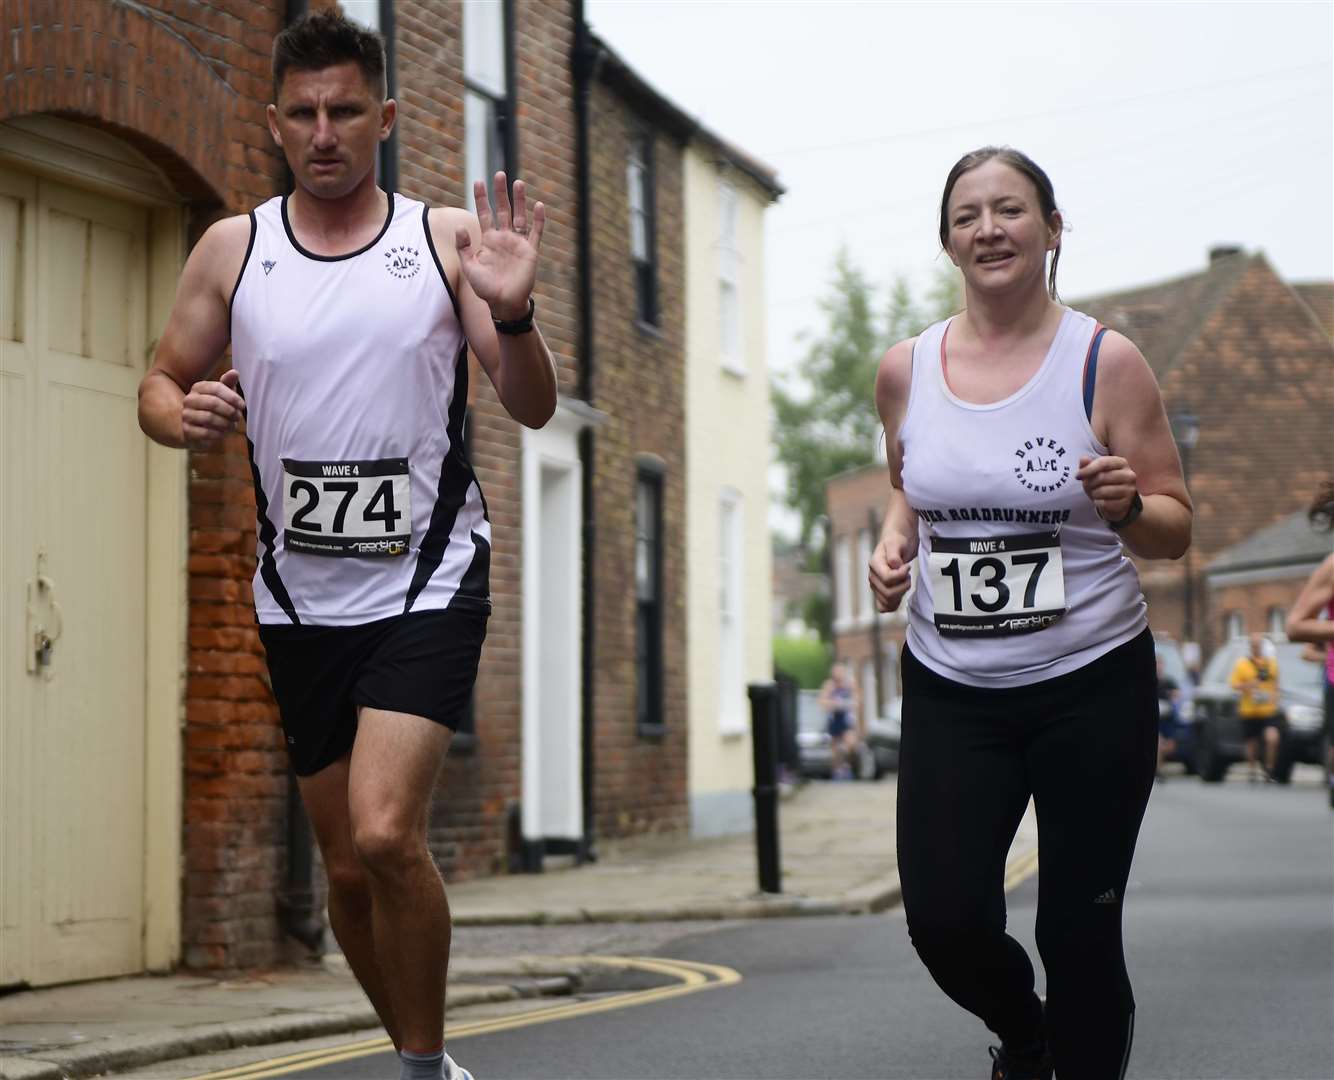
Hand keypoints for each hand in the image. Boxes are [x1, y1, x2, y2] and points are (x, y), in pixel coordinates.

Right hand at [182, 369, 244, 448]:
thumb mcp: (223, 394)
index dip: (232, 397)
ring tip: (232, 426)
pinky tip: (223, 433)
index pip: (216, 388)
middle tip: (238, 417)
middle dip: (230, 411)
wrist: (199, 428)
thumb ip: (229, 383)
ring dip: (226, 423)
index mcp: (198, 388)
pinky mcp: (187, 431)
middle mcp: (189, 400)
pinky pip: (205, 432)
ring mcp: (186, 415)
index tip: (242, 405)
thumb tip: (235, 372)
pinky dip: (218, 434)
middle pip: (213, 403)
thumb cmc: (215, 408)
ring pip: (209, 418)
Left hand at [457, 171, 544, 320]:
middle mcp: (503, 238)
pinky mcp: (530, 251)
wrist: (504, 303)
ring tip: (518, 183)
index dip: (481, 198)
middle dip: (500, 192)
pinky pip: (535, 232)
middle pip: (503, 209)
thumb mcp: (469, 267)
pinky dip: (538, 220)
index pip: (484, 213)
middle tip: (499, 174)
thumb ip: (464, 248)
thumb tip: (460, 227)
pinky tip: (538, 205)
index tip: (478, 182)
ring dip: (519, 200)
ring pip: (519, 216)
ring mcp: (518, 243)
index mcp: (488, 240)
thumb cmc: (485, 288)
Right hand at [869, 532, 915, 612]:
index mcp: (874, 564)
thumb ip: (894, 554)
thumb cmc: (897, 541)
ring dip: (900, 593)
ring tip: (905, 581)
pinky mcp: (881, 592)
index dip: (900, 576)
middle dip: (903, 585)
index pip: (887, 579)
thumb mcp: (896, 543)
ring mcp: (876, 585)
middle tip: (908, 575)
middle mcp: (873, 576)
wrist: (897, 543)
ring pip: (887, 601)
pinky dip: (893, 605)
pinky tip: (900, 596)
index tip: (908, 567)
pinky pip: (883, 607)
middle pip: (888, 593)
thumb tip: (894, 565)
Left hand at [1077, 454, 1137, 521]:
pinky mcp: (1126, 503)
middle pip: (1102, 477)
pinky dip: (1098, 503)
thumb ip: (1088, 465)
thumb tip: (1083, 459)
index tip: (1077, 476)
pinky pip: (1105, 504)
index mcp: (1121, 463)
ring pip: (1103, 491)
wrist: (1117, 502)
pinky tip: (1100, 501)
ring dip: (1094, 494)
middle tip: (1089, 487)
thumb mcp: (1094, 473)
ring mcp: (1129, 489)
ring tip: (1095, 493)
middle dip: (1090, 483)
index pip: (1103, 463)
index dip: (1088, 469)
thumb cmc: (1103, 483)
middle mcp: (1129, 475)